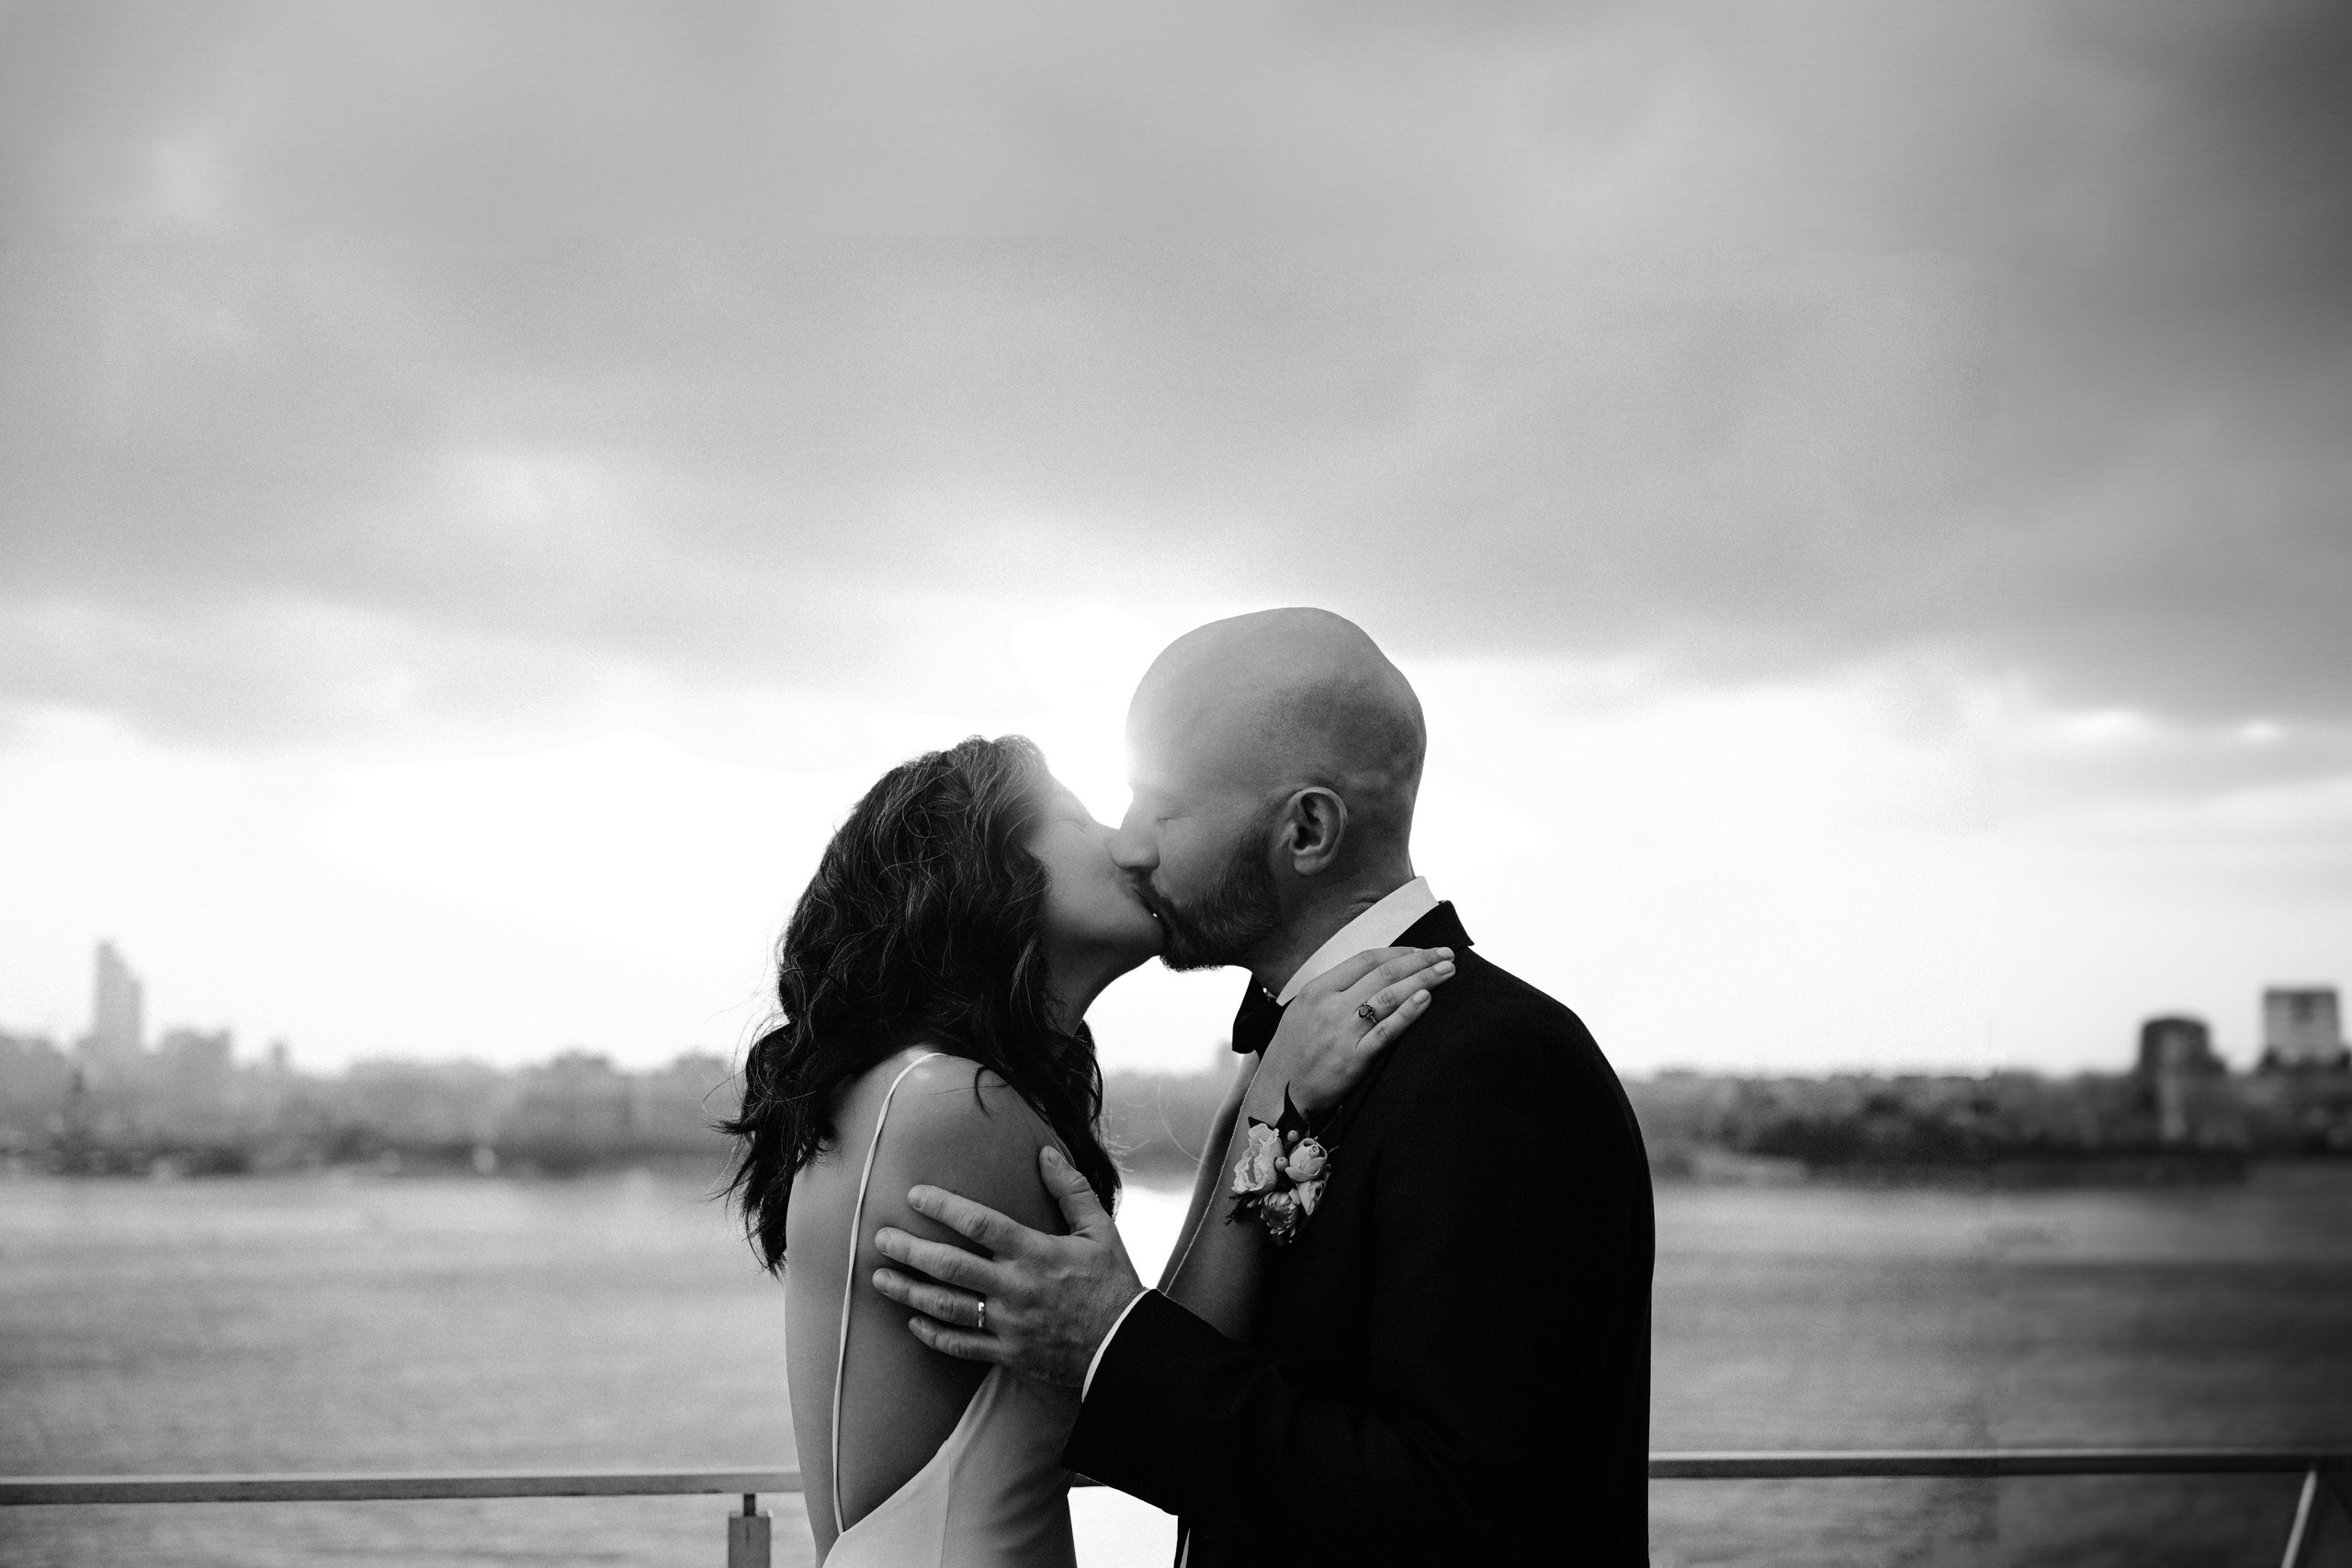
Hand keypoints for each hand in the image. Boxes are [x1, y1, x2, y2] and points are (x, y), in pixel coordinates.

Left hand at [871, 1145, 1144, 1388]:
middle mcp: (1016, 1287)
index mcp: (1036, 1252)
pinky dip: (933, 1335)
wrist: (1124, 1346)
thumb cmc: (1112, 1282)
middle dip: (910, 1250)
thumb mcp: (1100, 1229)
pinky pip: (962, 1345)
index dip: (943, 1207)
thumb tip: (1044, 1153)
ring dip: (909, 1291)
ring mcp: (1009, 1323)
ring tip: (880, 1279)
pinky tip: (913, 1322)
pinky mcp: (1008, 1353)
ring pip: (946, 1307)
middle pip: (950, 1266)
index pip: (980, 1223)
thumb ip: (1070, 1190)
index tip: (915, 1195)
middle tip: (881, 1238)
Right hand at [1250, 946, 1455, 1120]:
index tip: (1421, 951)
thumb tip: (1370, 974)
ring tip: (1447, 971)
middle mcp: (1330, 1005)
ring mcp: (1342, 1031)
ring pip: (1389, 997)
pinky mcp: (1353, 1058)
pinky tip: (1426, 999)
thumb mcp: (1304, 1009)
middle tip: (1446, 954)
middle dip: (1420, 961)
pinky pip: (1385, 1031)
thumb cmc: (1293, 1050)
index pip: (1365, 960)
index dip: (1398, 952)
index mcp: (1318, 989)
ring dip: (1423, 980)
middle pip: (1383, 974)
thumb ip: (1333, 990)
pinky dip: (1407, 1013)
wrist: (1279, 1092)